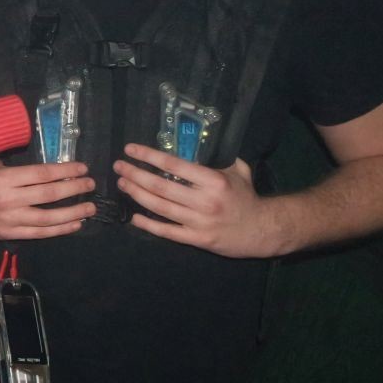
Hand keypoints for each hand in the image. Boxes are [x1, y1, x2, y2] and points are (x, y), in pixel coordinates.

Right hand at [0, 160, 94, 239]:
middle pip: (49, 194)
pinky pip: (40, 233)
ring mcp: (10, 219)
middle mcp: (9, 199)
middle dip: (74, 188)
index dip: (65, 171)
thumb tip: (40, 161)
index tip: (82, 168)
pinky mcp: (10, 233)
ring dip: (73, 212)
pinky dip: (60, 229)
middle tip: (90, 184)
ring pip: (49, 217)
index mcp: (3, 178)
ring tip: (90, 207)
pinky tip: (75, 224)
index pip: (41, 174)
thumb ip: (13, 164)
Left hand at [115, 144, 278, 256]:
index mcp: (213, 180)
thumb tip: (194, 143)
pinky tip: (134, 217)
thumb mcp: (238, 170)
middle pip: (160, 186)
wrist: (264, 230)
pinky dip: (149, 225)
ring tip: (122, 184)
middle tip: (118, 167)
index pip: (173, 164)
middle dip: (135, 174)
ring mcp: (200, 222)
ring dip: (136, 194)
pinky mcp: (198, 239)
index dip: (148, 156)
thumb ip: (217, 158)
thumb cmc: (246, 196)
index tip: (130, 149)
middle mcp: (204, 201)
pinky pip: (168, 232)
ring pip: (160, 207)